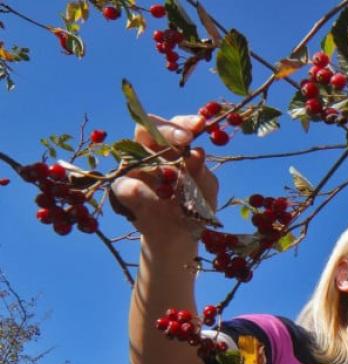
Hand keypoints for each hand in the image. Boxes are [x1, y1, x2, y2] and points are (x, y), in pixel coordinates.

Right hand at [112, 113, 217, 242]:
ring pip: (133, 154)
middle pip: (147, 129)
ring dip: (152, 161)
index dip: (185, 122)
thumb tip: (198, 153)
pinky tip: (148, 194)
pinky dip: (135, 188)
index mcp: (173, 149)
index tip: (200, 124)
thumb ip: (204, 175)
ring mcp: (133, 170)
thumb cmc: (194, 208)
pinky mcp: (122, 190)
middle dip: (166, 131)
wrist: (179, 238)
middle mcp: (150, 153)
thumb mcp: (205, 192)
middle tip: (185, 139)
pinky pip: (123, 185)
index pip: (176, 127)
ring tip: (173, 175)